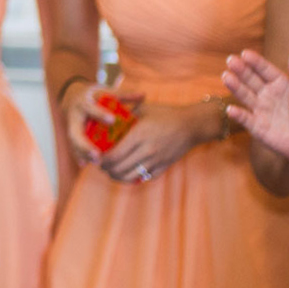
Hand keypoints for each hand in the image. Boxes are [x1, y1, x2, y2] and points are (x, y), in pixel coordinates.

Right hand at [60, 82, 143, 166]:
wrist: (73, 98)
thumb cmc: (95, 96)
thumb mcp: (106, 92)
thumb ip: (123, 95)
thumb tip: (143, 96)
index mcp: (84, 103)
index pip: (91, 108)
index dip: (100, 114)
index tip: (112, 120)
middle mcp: (75, 116)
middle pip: (77, 132)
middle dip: (85, 144)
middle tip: (98, 154)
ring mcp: (72, 127)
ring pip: (74, 142)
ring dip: (83, 153)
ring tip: (96, 161)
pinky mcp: (72, 136)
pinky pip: (74, 147)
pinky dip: (79, 156)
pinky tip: (85, 164)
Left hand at [96, 101, 213, 183]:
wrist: (192, 125)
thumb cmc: (166, 114)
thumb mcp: (144, 108)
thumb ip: (125, 113)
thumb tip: (106, 115)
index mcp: (139, 135)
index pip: (114, 155)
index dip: (102, 160)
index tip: (96, 157)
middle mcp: (147, 150)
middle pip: (119, 169)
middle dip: (106, 169)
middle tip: (101, 165)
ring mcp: (156, 161)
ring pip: (130, 177)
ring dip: (117, 177)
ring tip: (111, 171)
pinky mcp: (163, 167)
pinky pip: (144, 178)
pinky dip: (133, 178)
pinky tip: (128, 172)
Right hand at [222, 49, 288, 160]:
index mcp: (280, 83)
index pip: (265, 70)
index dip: (256, 62)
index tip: (245, 53)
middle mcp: (266, 93)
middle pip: (251, 79)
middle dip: (241, 70)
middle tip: (231, 60)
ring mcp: (259, 109)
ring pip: (244, 95)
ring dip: (235, 87)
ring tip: (226, 77)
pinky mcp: (256, 126)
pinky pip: (245, 118)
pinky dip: (237, 115)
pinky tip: (231, 109)